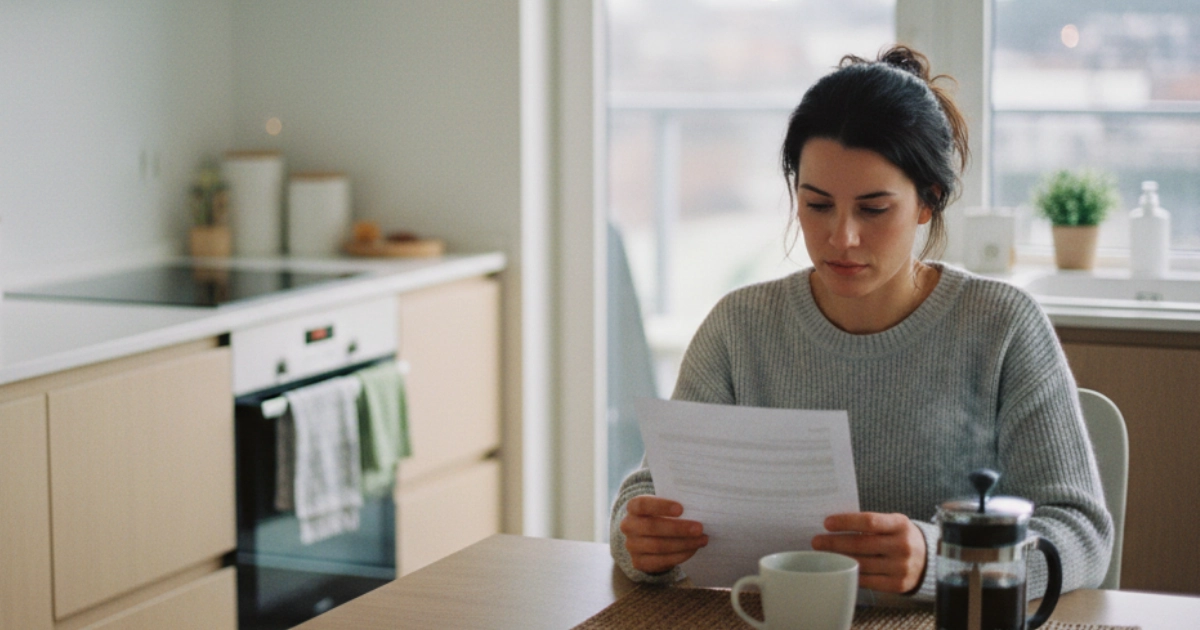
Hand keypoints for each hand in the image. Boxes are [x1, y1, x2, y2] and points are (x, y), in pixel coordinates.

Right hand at [619, 496, 707, 574]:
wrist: (646, 537)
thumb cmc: (660, 516)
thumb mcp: (663, 507)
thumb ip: (674, 507)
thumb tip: (696, 510)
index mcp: (632, 507)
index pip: (642, 505)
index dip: (661, 506)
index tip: (681, 509)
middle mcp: (628, 526)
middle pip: (652, 527)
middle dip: (678, 528)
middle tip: (699, 528)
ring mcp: (631, 546)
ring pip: (658, 546)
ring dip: (684, 543)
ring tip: (701, 539)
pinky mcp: (639, 562)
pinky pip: (661, 561)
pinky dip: (680, 555)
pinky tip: (693, 549)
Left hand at [810, 512, 925, 593]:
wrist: (928, 559)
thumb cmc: (900, 536)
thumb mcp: (892, 523)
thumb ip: (870, 523)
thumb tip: (834, 525)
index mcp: (900, 524)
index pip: (869, 521)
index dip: (846, 522)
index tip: (827, 523)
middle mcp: (902, 546)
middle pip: (862, 544)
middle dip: (835, 543)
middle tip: (816, 542)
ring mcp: (901, 567)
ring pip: (862, 564)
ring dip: (839, 560)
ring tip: (823, 555)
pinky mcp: (898, 585)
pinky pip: (868, 581)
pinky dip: (851, 574)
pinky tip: (839, 569)